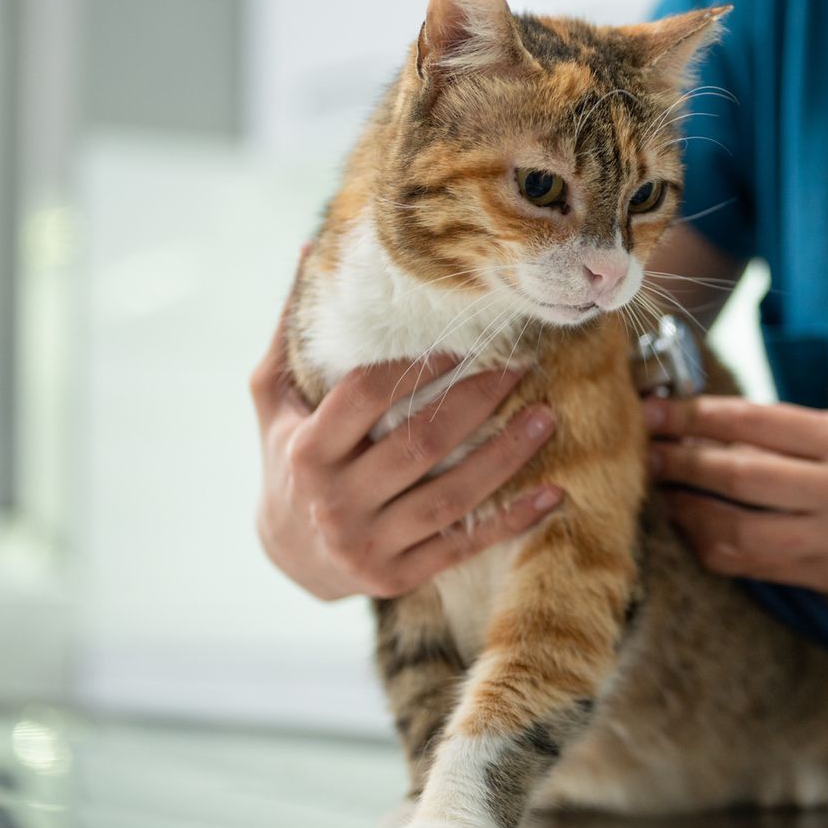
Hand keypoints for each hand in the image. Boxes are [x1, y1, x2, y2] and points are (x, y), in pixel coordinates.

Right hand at [249, 281, 562, 601]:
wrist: (286, 556)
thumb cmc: (287, 458)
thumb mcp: (273, 399)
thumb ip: (290, 332)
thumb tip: (309, 249)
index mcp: (307, 450)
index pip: (365, 397)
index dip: (414, 366)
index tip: (461, 339)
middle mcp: (334, 502)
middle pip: (418, 444)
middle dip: (477, 402)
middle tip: (523, 366)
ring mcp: (367, 545)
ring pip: (450, 497)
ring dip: (505, 457)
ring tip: (548, 417)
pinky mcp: (398, 578)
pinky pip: (464, 546)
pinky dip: (512, 522)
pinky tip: (554, 494)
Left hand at [642, 396, 827, 601]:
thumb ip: (796, 434)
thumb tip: (712, 425)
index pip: (755, 422)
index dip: (696, 417)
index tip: (656, 411)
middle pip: (738, 475)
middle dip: (680, 462)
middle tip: (643, 451)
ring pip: (737, 530)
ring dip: (688, 511)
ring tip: (662, 494)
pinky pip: (753, 565)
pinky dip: (714, 546)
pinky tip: (695, 530)